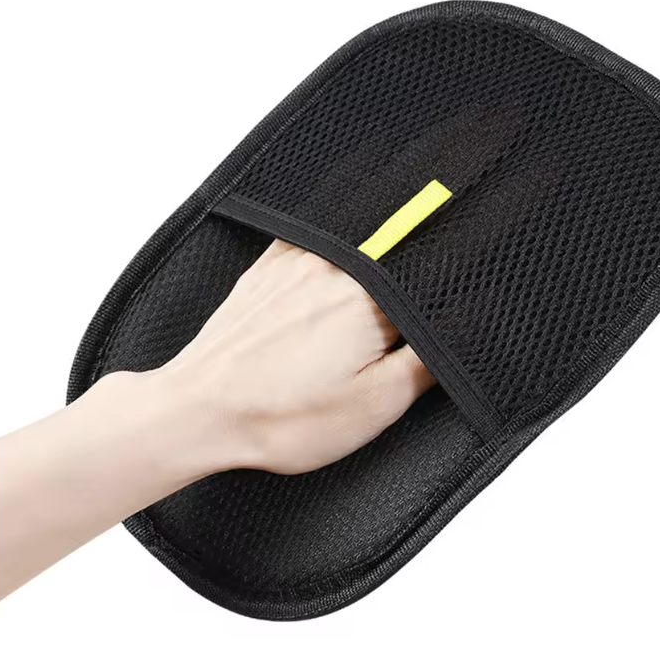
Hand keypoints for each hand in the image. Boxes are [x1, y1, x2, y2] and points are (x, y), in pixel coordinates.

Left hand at [131, 239, 435, 474]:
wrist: (199, 412)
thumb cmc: (280, 417)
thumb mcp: (372, 407)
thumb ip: (426, 364)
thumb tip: (461, 328)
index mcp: (371, 300)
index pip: (432, 283)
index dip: (445, 300)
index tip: (446, 314)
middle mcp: (338, 267)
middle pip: (399, 257)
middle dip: (415, 275)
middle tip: (404, 323)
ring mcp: (299, 260)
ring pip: (363, 245)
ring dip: (380, 258)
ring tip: (375, 292)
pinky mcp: (270, 265)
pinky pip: (319, 242)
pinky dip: (339, 250)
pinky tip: (335, 278)